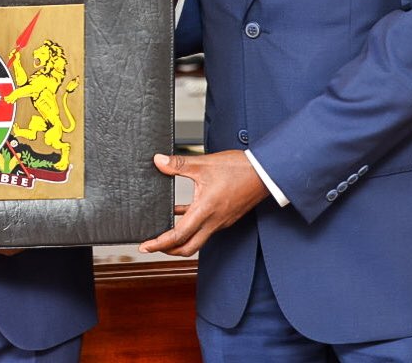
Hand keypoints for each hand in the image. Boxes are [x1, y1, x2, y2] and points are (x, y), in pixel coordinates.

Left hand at [137, 150, 268, 256]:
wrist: (265, 172)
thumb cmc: (239, 169)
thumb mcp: (204, 164)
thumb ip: (178, 164)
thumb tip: (158, 161)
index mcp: (206, 211)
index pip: (178, 236)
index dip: (159, 244)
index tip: (145, 246)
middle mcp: (214, 221)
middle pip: (188, 247)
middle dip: (168, 250)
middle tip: (151, 245)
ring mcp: (221, 221)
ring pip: (197, 239)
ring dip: (179, 239)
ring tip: (163, 231)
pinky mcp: (225, 216)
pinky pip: (204, 227)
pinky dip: (190, 224)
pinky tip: (180, 212)